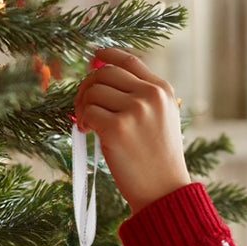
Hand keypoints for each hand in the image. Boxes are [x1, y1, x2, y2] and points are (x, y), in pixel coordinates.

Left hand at [73, 47, 190, 212]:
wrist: (164, 191)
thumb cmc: (158, 160)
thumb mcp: (162, 120)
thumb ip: (141, 97)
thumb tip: (101, 77)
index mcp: (163, 91)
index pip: (129, 61)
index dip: (107, 54)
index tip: (93, 56)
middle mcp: (151, 95)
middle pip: (105, 73)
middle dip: (87, 86)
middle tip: (82, 106)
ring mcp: (135, 110)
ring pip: (93, 91)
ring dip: (82, 106)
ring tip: (86, 123)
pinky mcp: (118, 128)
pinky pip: (88, 111)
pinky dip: (82, 120)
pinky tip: (86, 131)